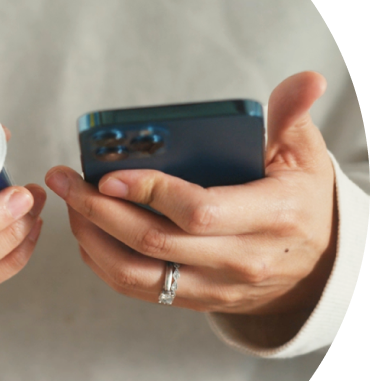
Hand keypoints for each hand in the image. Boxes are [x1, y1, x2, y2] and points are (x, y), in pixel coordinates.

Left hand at [45, 72, 336, 315]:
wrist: (314, 268)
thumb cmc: (301, 201)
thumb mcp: (304, 156)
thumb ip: (291, 118)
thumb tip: (305, 80)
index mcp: (271, 217)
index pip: (197, 212)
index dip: (148, 192)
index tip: (106, 174)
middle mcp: (240, 260)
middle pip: (153, 243)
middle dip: (98, 210)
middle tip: (65, 180)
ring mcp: (214, 287)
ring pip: (135, 273)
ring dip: (92, 239)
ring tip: (70, 204)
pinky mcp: (194, 300)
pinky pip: (137, 288)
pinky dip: (103, 262)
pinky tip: (88, 232)